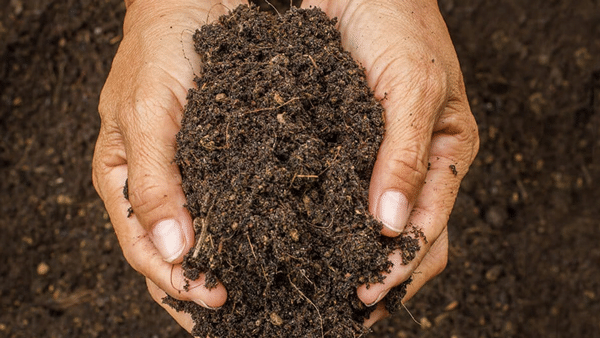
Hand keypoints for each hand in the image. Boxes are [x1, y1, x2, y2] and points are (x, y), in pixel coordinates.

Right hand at [93, 0, 245, 330]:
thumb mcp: (148, 113)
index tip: (216, 300)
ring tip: (259, 293)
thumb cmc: (158, 49)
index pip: (146, 251)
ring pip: (205, 236)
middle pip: (174, 255)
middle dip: (200, 288)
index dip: (178, 282)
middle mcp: (159, 185)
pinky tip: (270, 245)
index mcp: (125, 181)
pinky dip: (247, 230)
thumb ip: (153, 182)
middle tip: (241, 313)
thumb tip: (172, 250)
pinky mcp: (223, 158)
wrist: (193, 1)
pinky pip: (232, 204)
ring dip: (227, 267)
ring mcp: (191, 174)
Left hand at [301, 0, 479, 324]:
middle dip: (379, 278)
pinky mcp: (346, 144)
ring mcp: (380, 156)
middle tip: (343, 310)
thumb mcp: (414, 87)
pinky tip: (304, 240)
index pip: (432, 230)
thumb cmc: (399, 22)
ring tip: (321, 290)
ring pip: (371, 223)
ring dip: (352, 258)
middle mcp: (416, 163)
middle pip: (406, 240)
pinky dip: (328, 221)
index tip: (363, 297)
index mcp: (448, 154)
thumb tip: (394, 226)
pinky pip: (339, 192)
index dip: (400, 270)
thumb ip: (407, 156)